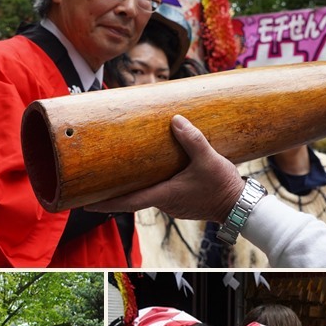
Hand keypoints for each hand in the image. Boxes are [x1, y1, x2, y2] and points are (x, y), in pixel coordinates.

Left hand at [86, 115, 244, 221]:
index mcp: (164, 194)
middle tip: (91, 187)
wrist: (239, 206)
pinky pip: (159, 194)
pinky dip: (149, 186)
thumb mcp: (209, 159)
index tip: (86, 203)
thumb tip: (176, 119)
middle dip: (113, 194)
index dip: (106, 202)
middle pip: (133, 198)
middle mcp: (164, 203)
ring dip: (132, 188)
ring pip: (146, 195)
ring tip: (117, 175)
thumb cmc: (223, 185)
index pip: (128, 201)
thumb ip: (192, 139)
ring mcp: (172, 205)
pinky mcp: (180, 203)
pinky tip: (149, 174)